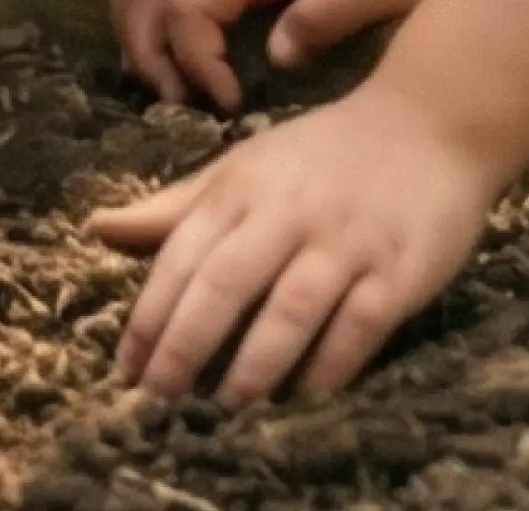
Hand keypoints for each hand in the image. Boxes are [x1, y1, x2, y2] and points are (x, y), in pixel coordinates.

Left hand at [93, 81, 503, 401]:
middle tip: (158, 400)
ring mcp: (347, 240)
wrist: (430, 121)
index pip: (183, 255)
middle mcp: (290, 211)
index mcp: (244, 185)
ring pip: (289, 308)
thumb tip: (98, 227)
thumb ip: (177, 206)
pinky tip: (303, 395)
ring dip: (253, 364)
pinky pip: (359, 326)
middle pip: (225, 282)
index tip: (125, 369)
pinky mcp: (399, 269)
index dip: (150, 315)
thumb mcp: (245, 167)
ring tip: (227, 406)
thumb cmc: (324, 155)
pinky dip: (329, 364)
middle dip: (185, 345)